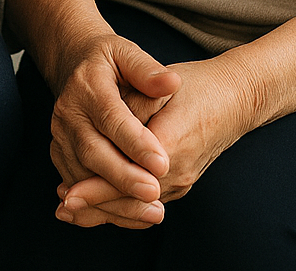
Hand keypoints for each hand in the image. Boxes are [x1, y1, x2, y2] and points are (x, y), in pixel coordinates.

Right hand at [49, 32, 181, 230]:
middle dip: (123, 177)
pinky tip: (131, 215)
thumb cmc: (107, 60)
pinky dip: (101, 205)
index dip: (136, 142)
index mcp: (87, 85)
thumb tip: (172, 82)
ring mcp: (60, 136)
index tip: (163, 162)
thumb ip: (147, 69)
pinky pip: (78, 185)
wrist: (73, 65)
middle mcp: (68, 113)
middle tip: (154, 192)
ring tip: (150, 211)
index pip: (111, 117)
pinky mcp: (60, 154)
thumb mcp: (126, 52)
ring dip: (114, 199)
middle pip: (92, 151)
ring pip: (82, 175)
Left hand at [59, 57, 252, 228]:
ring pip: (137, 206)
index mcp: (171, 144)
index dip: (96, 186)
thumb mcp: (161, 85)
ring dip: (104, 209)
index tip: (69, 193)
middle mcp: (177, 172)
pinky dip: (120, 205)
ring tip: (69, 209)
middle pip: (130, 199)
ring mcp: (180, 182)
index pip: (127, 175)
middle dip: (95, 204)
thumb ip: (132, 105)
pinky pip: (146, 202)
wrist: (233, 98)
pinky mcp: (179, 183)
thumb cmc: (194, 86)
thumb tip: (102, 123)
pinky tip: (96, 204)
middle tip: (62, 207)